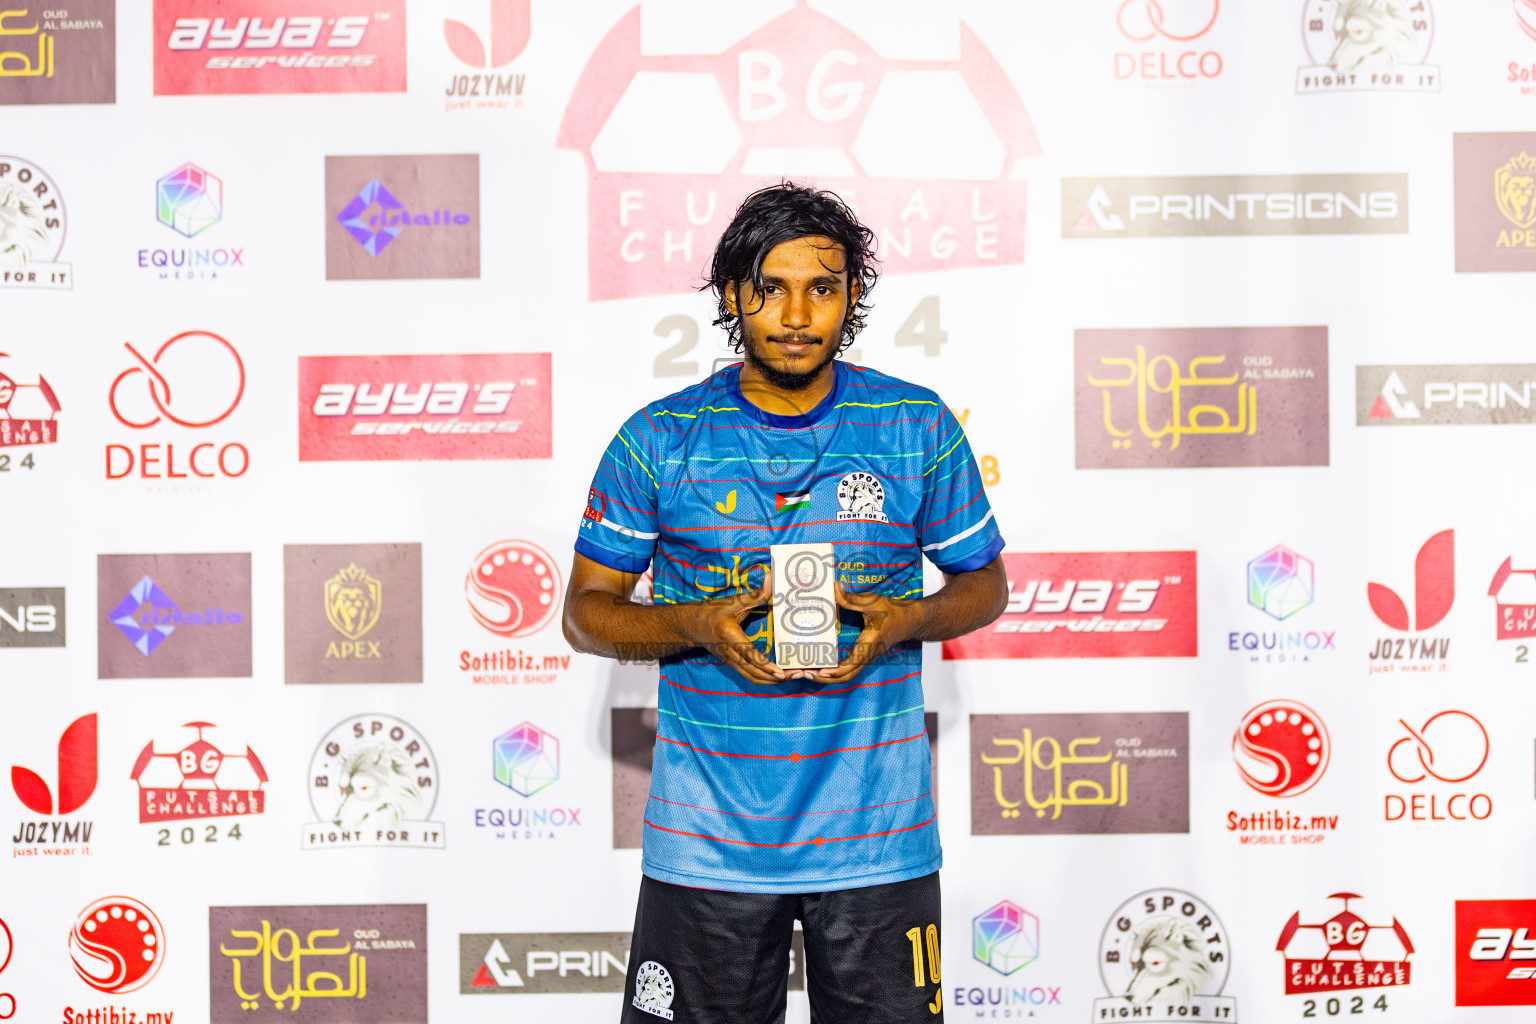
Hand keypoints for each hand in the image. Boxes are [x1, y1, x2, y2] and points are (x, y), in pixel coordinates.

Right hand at [678, 567, 786, 685]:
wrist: (692, 626)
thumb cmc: (713, 611)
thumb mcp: (733, 601)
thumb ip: (755, 594)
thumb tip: (772, 578)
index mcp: (729, 635)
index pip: (749, 654)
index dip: (766, 665)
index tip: (781, 671)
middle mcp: (729, 652)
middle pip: (753, 672)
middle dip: (776, 677)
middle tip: (798, 674)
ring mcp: (730, 661)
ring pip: (752, 678)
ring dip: (772, 681)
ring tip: (792, 677)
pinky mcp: (733, 664)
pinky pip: (750, 676)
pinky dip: (765, 679)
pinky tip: (780, 676)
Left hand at [809, 581, 922, 683]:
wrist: (909, 620)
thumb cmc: (893, 611)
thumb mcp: (872, 601)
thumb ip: (851, 598)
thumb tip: (834, 587)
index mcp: (869, 643)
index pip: (851, 665)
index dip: (834, 671)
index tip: (819, 671)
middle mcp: (867, 654)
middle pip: (845, 677)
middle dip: (825, 679)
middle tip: (806, 673)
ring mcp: (866, 657)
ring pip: (847, 676)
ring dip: (828, 677)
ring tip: (808, 672)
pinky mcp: (864, 656)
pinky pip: (849, 669)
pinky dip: (834, 671)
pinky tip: (821, 666)